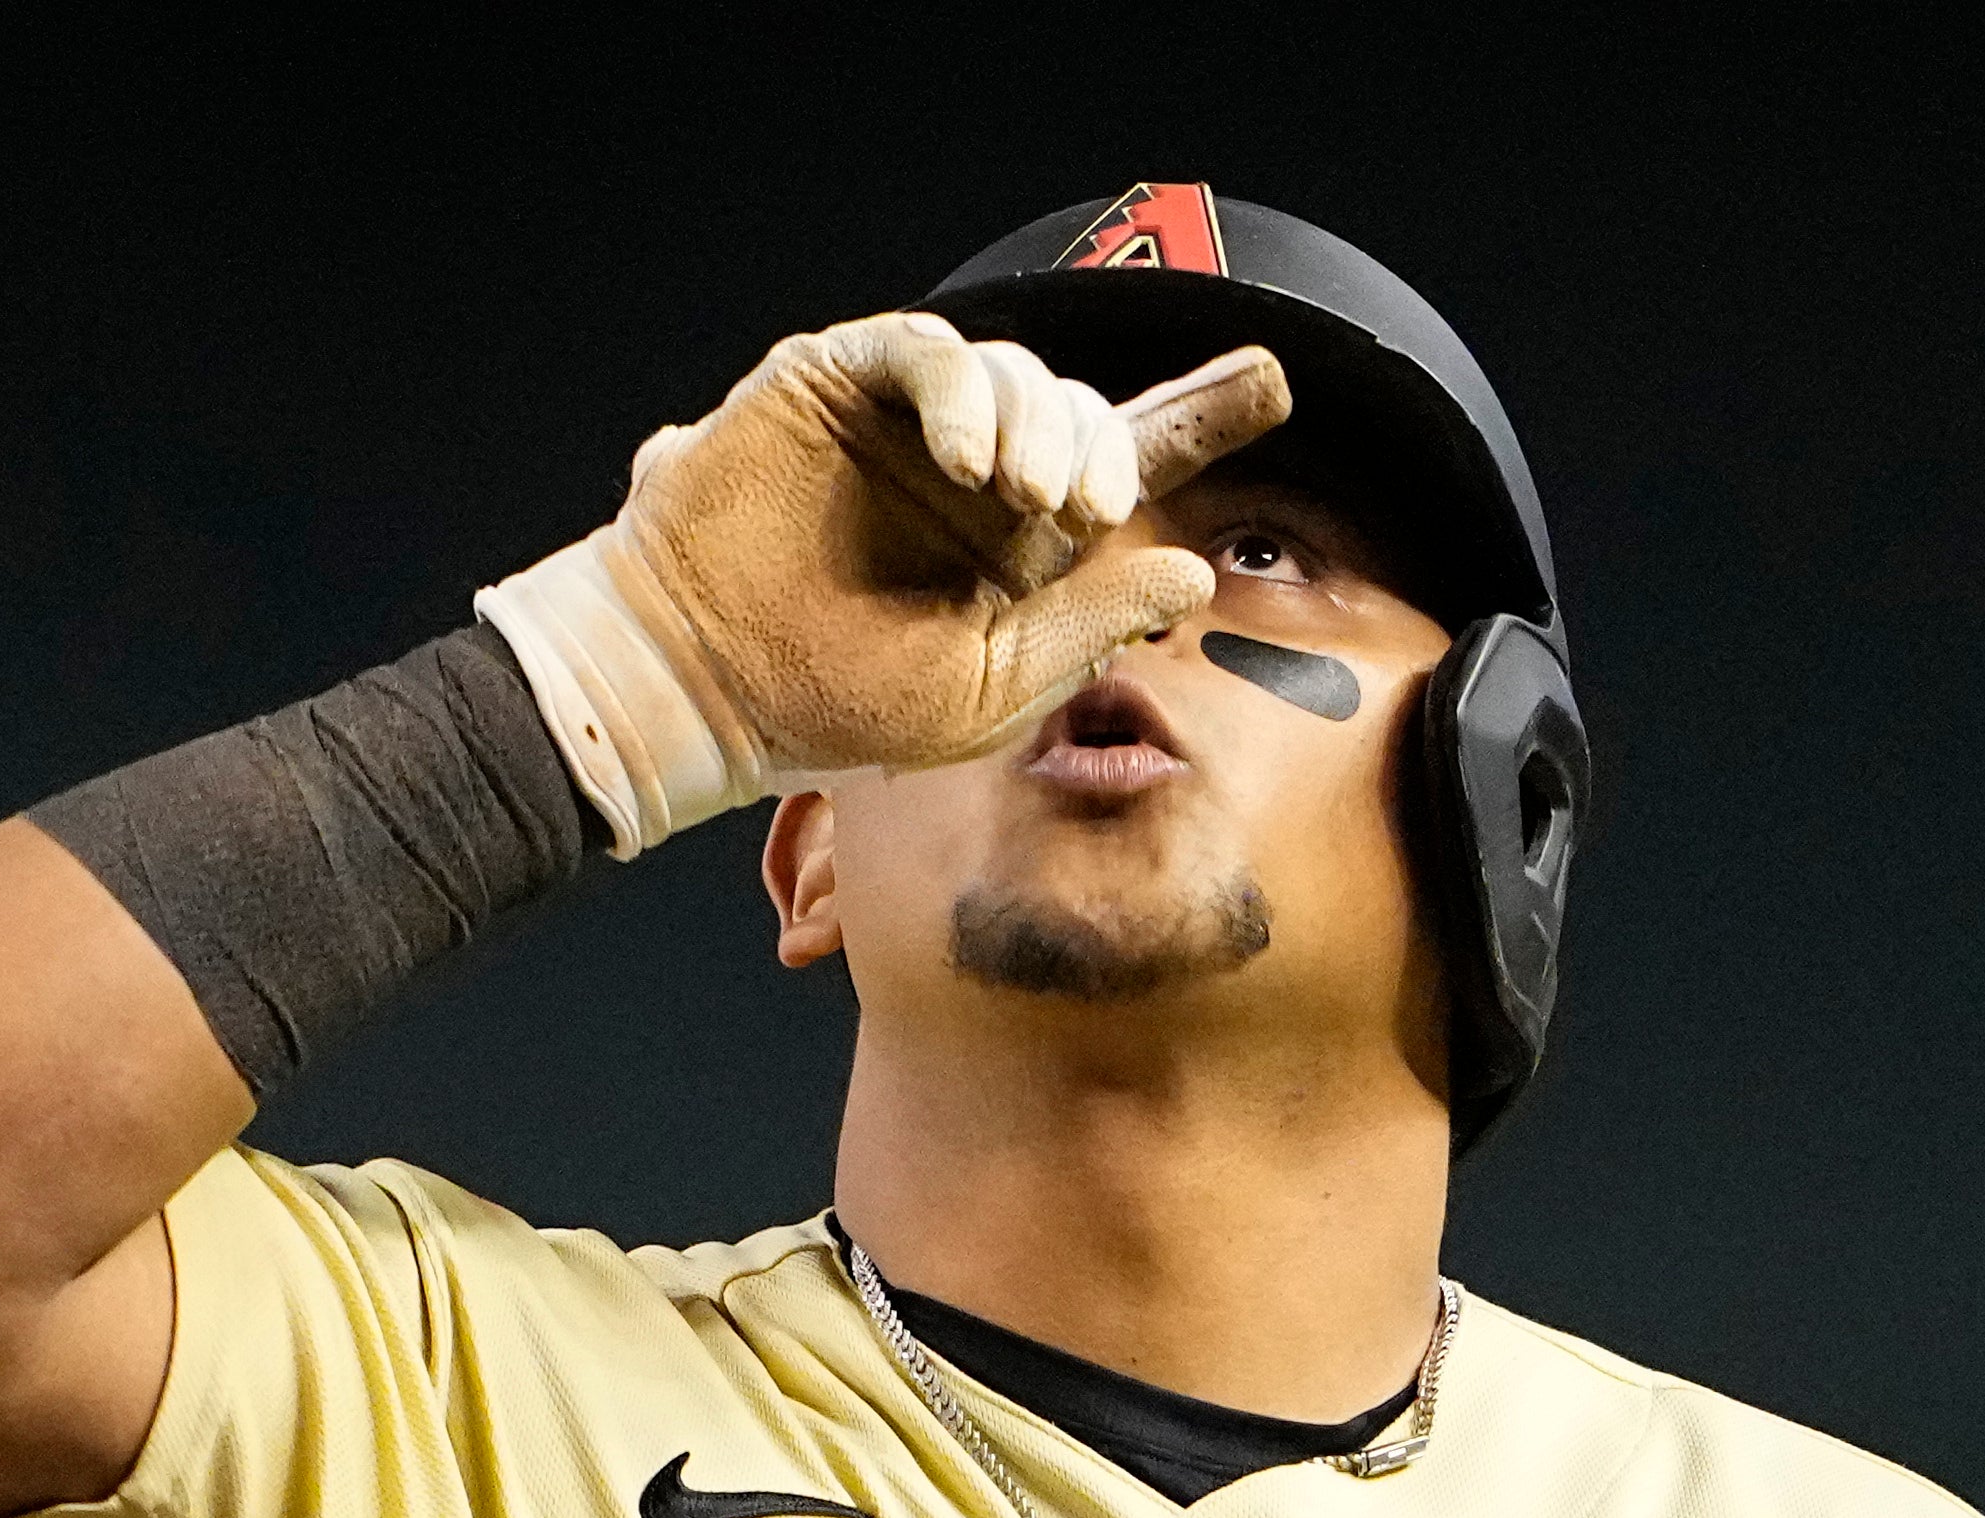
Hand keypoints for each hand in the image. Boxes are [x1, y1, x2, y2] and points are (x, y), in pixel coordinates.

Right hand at [475, 313, 1293, 852]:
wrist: (710, 680)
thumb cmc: (841, 701)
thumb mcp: (992, 688)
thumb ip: (1090, 627)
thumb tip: (1189, 570)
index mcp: (1024, 544)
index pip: (1128, 464)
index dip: (1202, 416)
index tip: (1275, 380)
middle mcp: (977, 474)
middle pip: (1083, 410)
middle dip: (1107, 449)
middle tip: (1084, 512)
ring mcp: (910, 423)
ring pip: (1018, 373)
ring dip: (1042, 426)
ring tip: (1025, 497)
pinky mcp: (840, 382)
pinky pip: (930, 349)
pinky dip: (965, 394)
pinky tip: (967, 462)